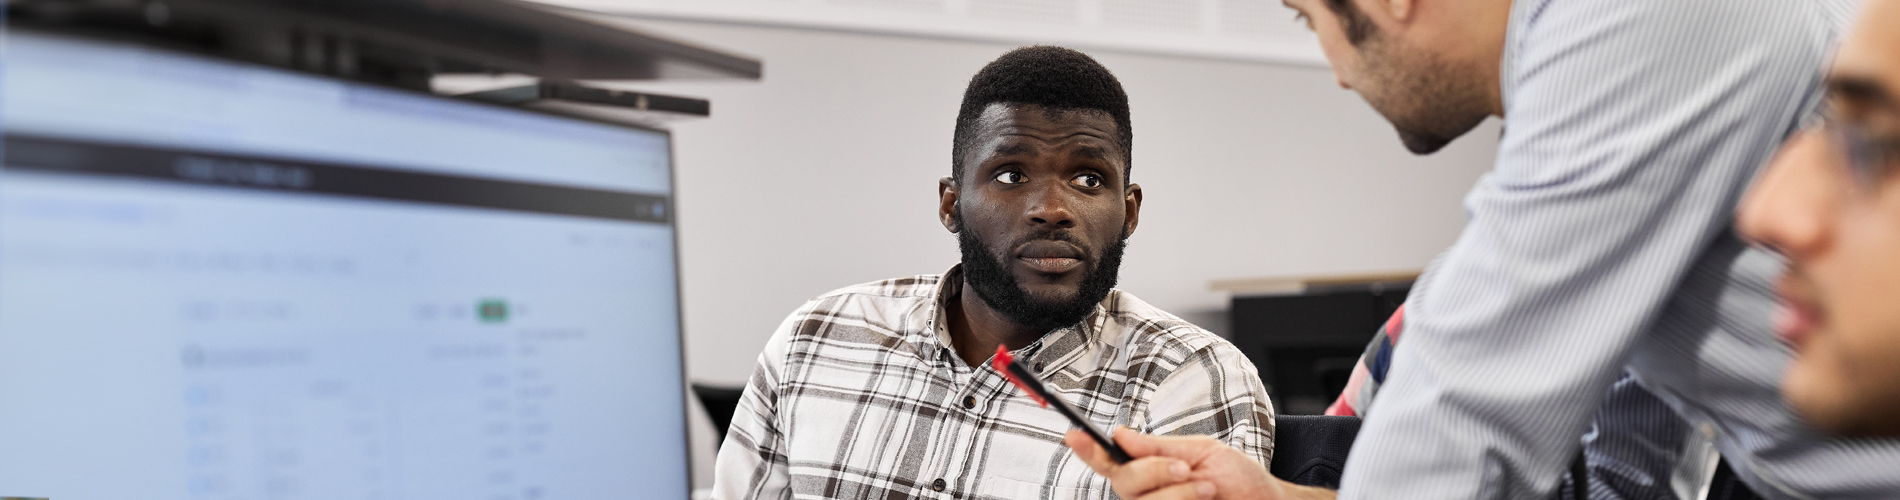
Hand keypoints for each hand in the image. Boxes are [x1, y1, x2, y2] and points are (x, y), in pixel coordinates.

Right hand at [1065, 427, 1335, 499]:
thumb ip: (1159, 447)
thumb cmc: (1239, 479)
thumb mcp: (1203, 451)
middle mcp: (1147, 494)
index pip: (1110, 461)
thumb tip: (1120, 434)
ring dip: (1178, 493)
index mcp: (1150, 469)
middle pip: (1124, 483)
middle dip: (1153, 472)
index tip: (1073, 435)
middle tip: (1186, 468)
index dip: (1088, 450)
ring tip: (1209, 489)